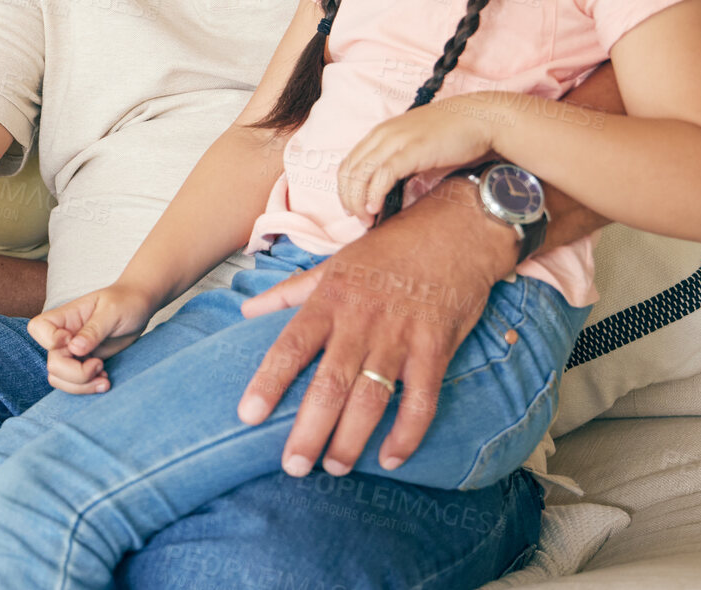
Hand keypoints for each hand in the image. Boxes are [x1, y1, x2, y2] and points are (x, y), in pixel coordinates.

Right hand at [27, 282, 156, 393]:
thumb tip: (74, 349)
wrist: (139, 307)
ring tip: (104, 379)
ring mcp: (72, 352)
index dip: (50, 341)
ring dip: (82, 386)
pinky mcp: (83, 363)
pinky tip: (105, 380)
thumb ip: (94, 330)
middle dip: (76, 374)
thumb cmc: (125, 302)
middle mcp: (64, 335)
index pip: (38, 328)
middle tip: (99, 365)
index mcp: (66, 316)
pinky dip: (88, 387)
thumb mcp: (112, 312)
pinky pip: (74, 384)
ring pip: (59, 378)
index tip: (74, 341)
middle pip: (52, 364)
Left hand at [235, 181, 512, 476]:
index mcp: (330, 300)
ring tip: (333, 468)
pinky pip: (421, 400)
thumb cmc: (388, 251)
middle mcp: (362, 321)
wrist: (455, 231)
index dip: (269, 382)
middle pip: (330, 384)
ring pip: (372, 398)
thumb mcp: (333, 263)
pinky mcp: (436, 348)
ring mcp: (400, 337)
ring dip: (352, 439)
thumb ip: (290, 293)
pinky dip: (407, 433)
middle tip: (293, 466)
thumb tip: (245, 311)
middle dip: (310, 429)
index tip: (248, 415)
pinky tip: (391, 458)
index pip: (291, 345)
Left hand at [336, 94, 497, 220]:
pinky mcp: (412, 149)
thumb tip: (390, 196)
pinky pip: (383, 174)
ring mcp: (396, 140)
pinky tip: (375, 208)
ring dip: (358, 201)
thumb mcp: (417, 150)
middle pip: (349, 171)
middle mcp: (383, 135)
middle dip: (349, 199)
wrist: (480, 118)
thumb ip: (400, 168)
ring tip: (366, 219)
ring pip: (361, 174)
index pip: (349, 164)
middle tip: (359, 219)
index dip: (345, 189)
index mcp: (381, 134)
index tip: (352, 209)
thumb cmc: (452, 137)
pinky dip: (374, 193)